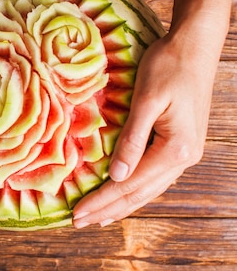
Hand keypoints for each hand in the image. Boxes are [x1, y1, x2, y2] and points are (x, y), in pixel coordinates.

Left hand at [72, 31, 213, 227]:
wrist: (194, 48)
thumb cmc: (168, 67)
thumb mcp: (147, 100)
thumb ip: (133, 139)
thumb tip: (116, 176)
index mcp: (176, 149)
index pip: (130, 184)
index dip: (101, 199)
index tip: (76, 212)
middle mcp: (183, 158)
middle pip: (139, 193)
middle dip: (108, 209)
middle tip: (78, 222)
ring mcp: (184, 153)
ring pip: (148, 189)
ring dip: (121, 204)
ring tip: (98, 217)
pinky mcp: (180, 144)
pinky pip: (153, 176)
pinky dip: (134, 190)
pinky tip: (123, 194)